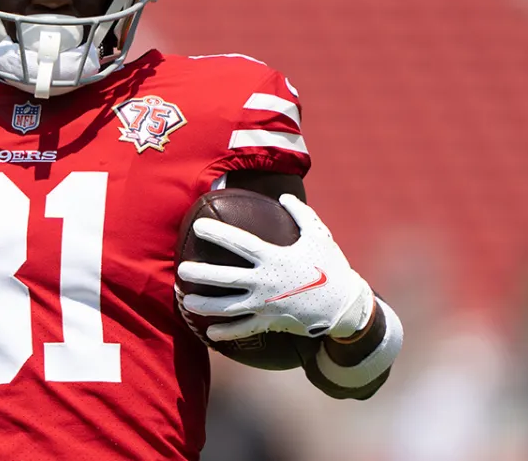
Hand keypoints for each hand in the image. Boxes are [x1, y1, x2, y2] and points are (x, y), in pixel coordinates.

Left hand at [177, 194, 373, 341]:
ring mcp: (266, 305)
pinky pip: (244, 329)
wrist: (345, 306)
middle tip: (182, 269)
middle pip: (225, 278)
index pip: (240, 243)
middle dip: (201, 273)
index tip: (199, 225)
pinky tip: (209, 332)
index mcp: (274, 258)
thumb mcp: (319, 235)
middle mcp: (265, 282)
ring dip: (205, 305)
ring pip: (228, 307)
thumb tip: (284, 196)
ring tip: (186, 300)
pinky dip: (226, 332)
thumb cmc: (331, 266)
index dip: (218, 233)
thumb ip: (300, 213)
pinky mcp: (270, 322)